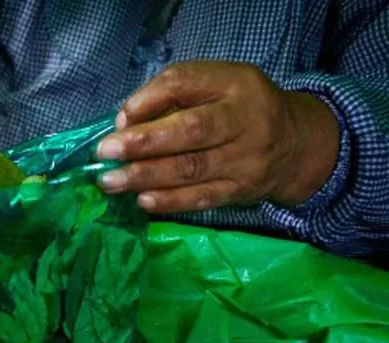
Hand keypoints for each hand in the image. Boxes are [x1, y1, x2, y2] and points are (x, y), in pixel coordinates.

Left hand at [95, 61, 339, 213]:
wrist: (295, 144)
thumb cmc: (237, 109)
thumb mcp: (213, 85)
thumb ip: (170, 94)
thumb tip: (125, 122)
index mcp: (235, 84)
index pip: (187, 83)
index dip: (150, 99)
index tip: (121, 118)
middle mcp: (246, 120)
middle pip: (192, 130)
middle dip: (143, 143)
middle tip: (105, 153)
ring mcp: (247, 159)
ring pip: (192, 169)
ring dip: (145, 176)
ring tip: (111, 181)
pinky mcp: (241, 190)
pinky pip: (202, 198)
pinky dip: (170, 201)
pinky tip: (142, 200)